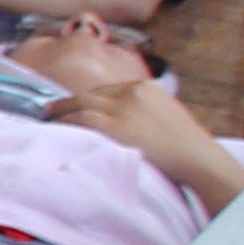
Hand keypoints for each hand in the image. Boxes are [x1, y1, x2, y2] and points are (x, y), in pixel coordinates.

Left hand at [47, 78, 212, 168]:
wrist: (196, 157)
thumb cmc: (186, 144)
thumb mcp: (166, 114)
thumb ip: (144, 110)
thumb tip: (126, 118)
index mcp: (146, 87)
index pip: (110, 89)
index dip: (91, 98)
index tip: (77, 104)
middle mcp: (132, 92)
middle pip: (93, 94)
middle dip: (71, 101)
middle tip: (51, 106)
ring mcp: (122, 107)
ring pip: (82, 103)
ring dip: (61, 110)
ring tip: (47, 115)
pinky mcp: (114, 124)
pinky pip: (81, 118)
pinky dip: (65, 120)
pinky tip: (55, 126)